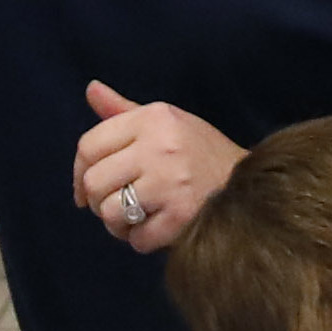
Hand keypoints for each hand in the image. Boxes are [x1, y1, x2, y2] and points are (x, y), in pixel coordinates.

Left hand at [73, 83, 242, 256]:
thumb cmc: (201, 153)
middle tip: (116, 206)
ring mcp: (171, 183)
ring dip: (118, 225)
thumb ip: (124, 111)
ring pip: (110, 213)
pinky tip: (157, 230)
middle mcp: (160, 147)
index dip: (79, 172)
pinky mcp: (182, 217)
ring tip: (136, 220)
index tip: (85, 190)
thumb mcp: (167, 121)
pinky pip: (137, 239)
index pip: (89, 146)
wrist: (252, 186)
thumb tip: (90, 89)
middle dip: (98, 202)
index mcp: (153, 118)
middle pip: (94, 182)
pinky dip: (141, 241)